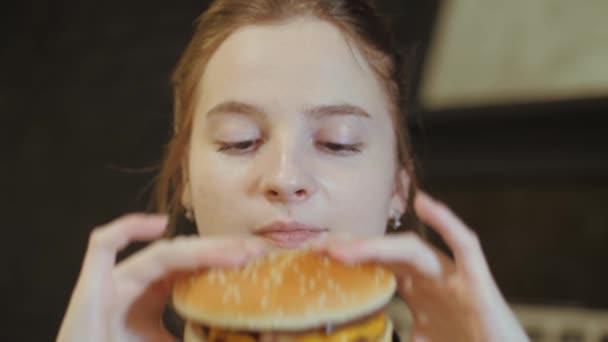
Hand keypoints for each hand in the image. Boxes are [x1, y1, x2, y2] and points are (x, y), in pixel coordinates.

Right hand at [57, 213, 264, 341]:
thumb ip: (194, 337)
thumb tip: (234, 336)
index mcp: (156, 293)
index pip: (197, 266)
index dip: (226, 260)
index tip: (258, 260)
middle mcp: (139, 281)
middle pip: (186, 255)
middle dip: (222, 250)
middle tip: (257, 251)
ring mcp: (115, 280)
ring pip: (161, 252)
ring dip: (200, 249)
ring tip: (235, 252)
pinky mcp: (90, 285)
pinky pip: (103, 244)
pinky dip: (129, 229)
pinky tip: (160, 226)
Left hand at [312, 192, 528, 341]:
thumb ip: (397, 335)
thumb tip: (360, 336)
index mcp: (415, 292)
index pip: (373, 266)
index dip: (343, 258)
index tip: (309, 257)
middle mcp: (430, 279)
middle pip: (384, 253)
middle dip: (349, 248)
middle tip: (311, 248)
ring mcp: (454, 278)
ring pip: (412, 250)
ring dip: (376, 247)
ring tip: (342, 251)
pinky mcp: (479, 283)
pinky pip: (465, 245)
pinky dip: (447, 224)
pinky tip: (425, 204)